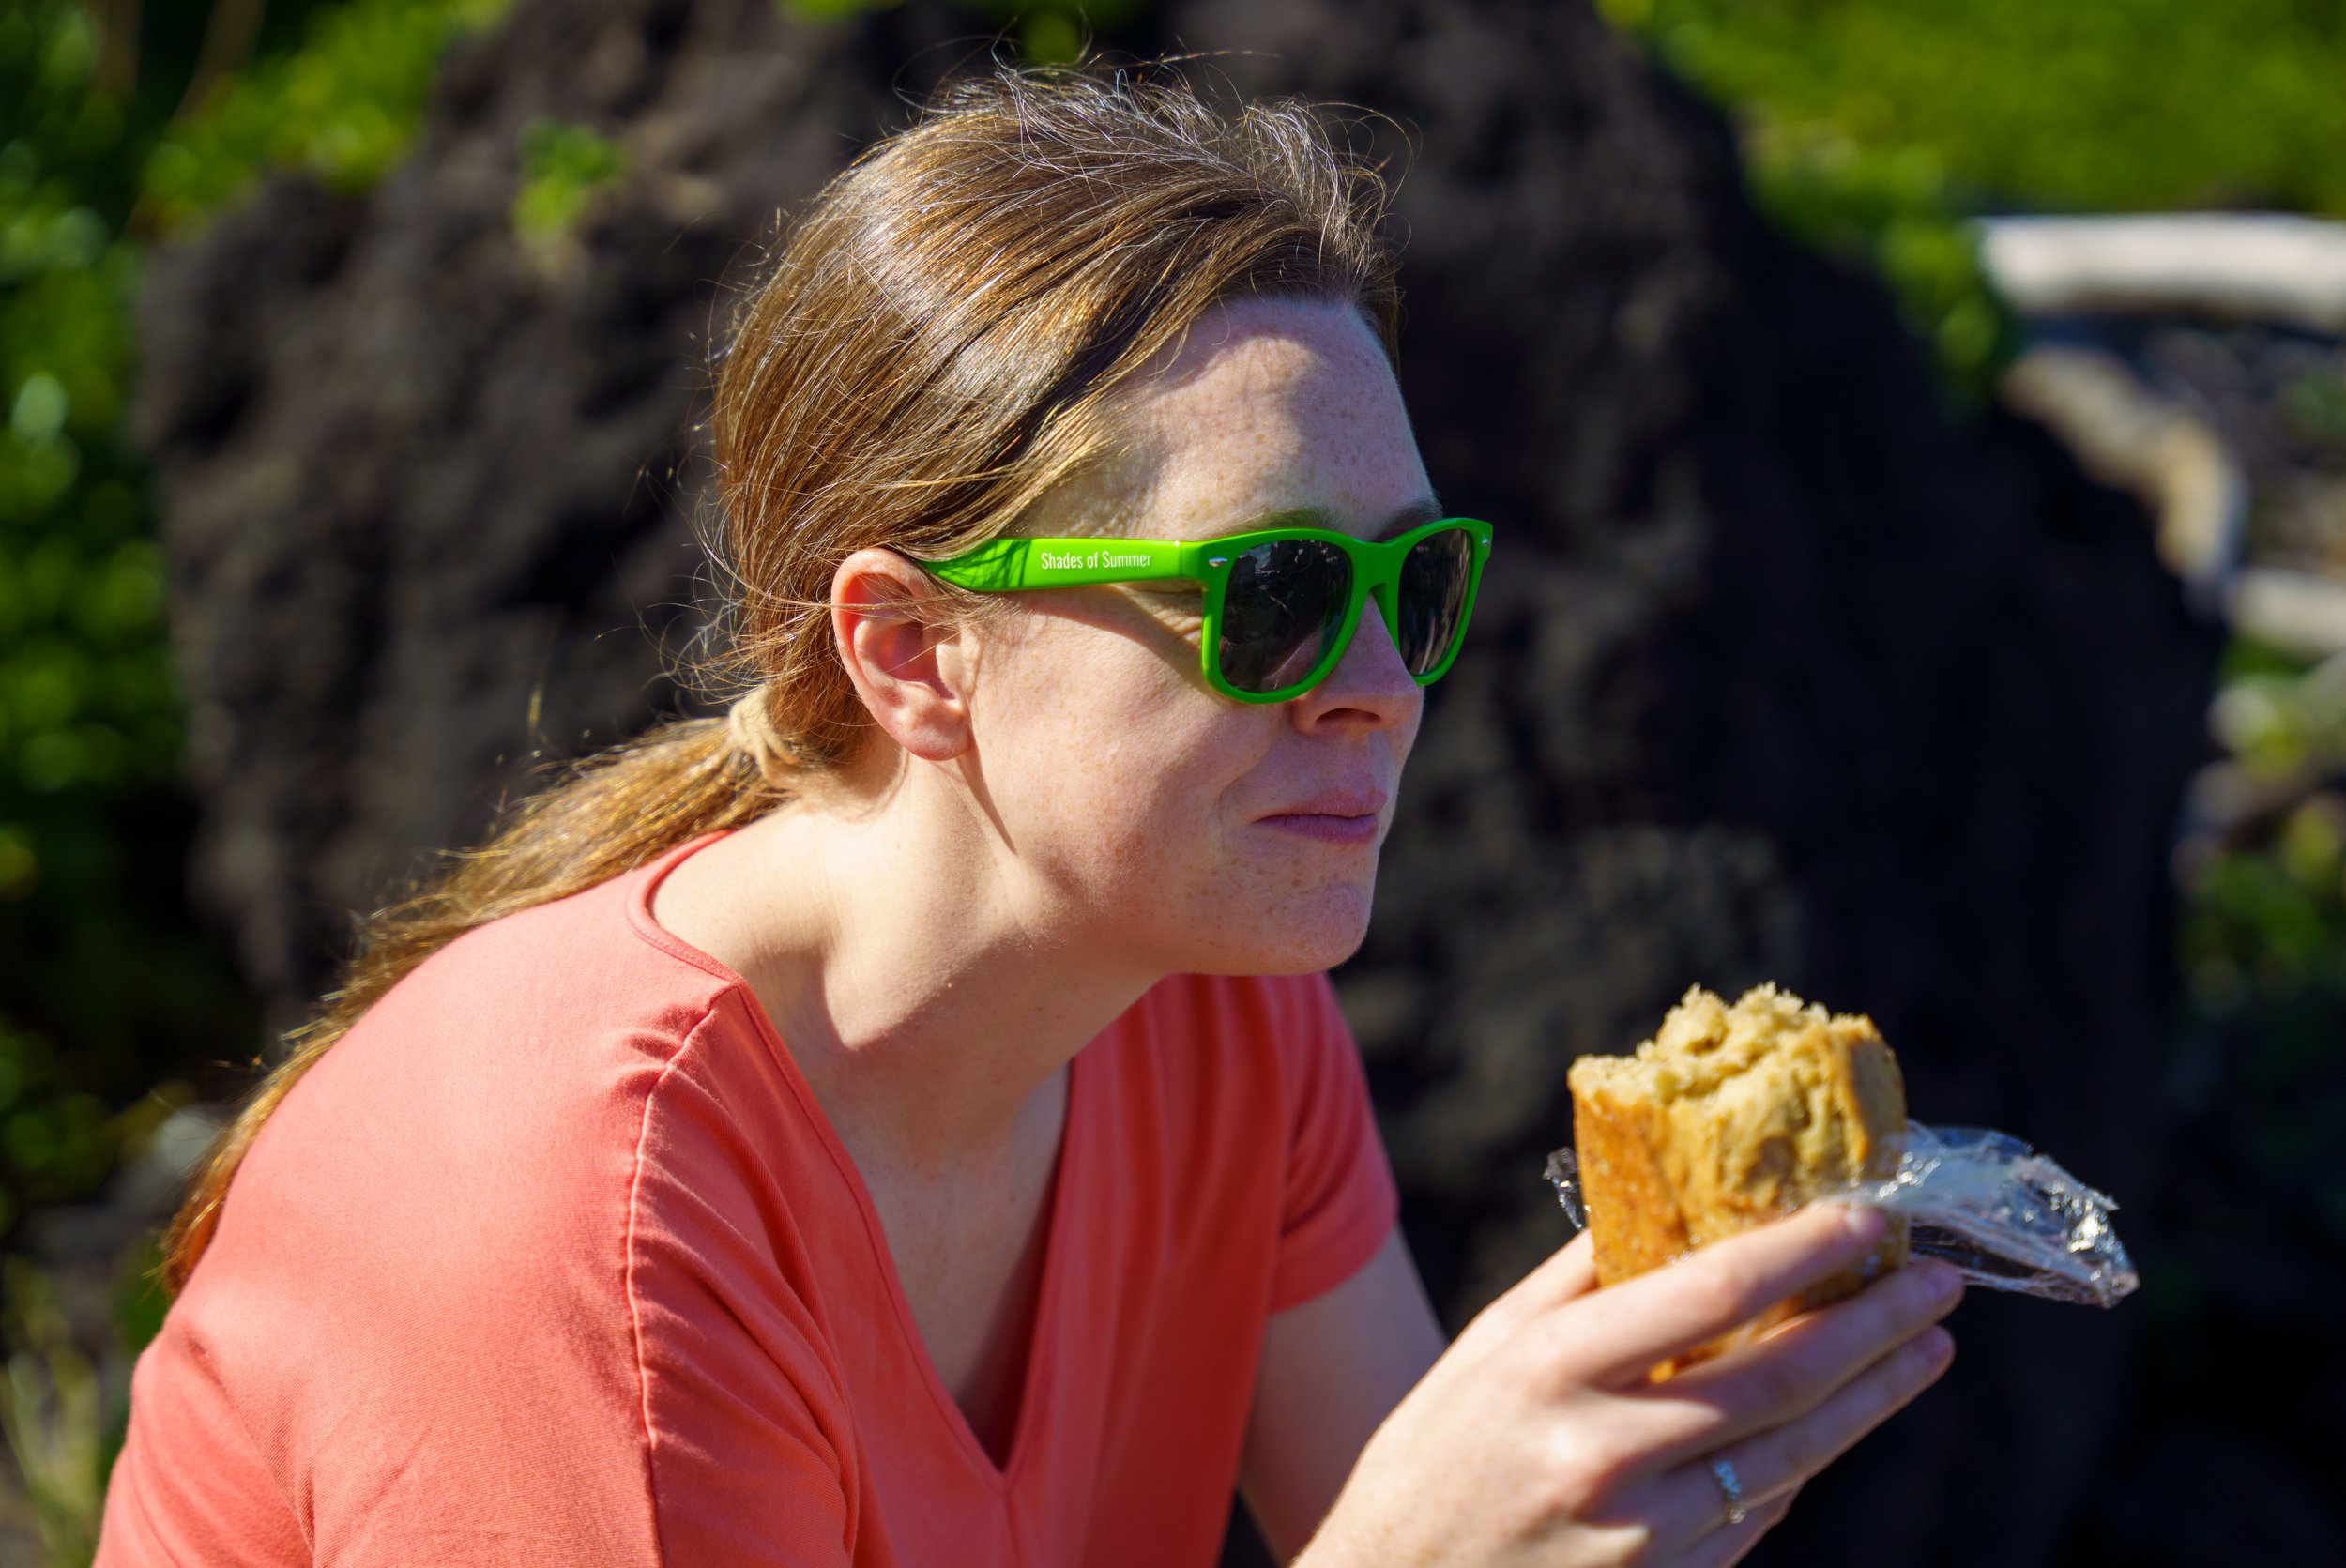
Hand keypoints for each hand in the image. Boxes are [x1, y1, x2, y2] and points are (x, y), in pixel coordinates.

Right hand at [1294, 1204, 1961, 1567]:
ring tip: (1924, 1345)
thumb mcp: (1487, 1348)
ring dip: (1874, 1396)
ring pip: (1793, 1454)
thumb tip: (1676, 1200)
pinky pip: (1761, 1516)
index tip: (1865, 1216)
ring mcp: (1644, 1536)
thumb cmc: (1434, 1457)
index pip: (1710, 1293)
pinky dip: (1807, 1460)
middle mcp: (1605, 1451)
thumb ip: (1581, 1279)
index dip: (1802, 1251)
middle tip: (1937, 1282)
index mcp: (1553, 1368)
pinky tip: (1842, 1418)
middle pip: (1781, 1378)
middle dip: (1875, 1325)